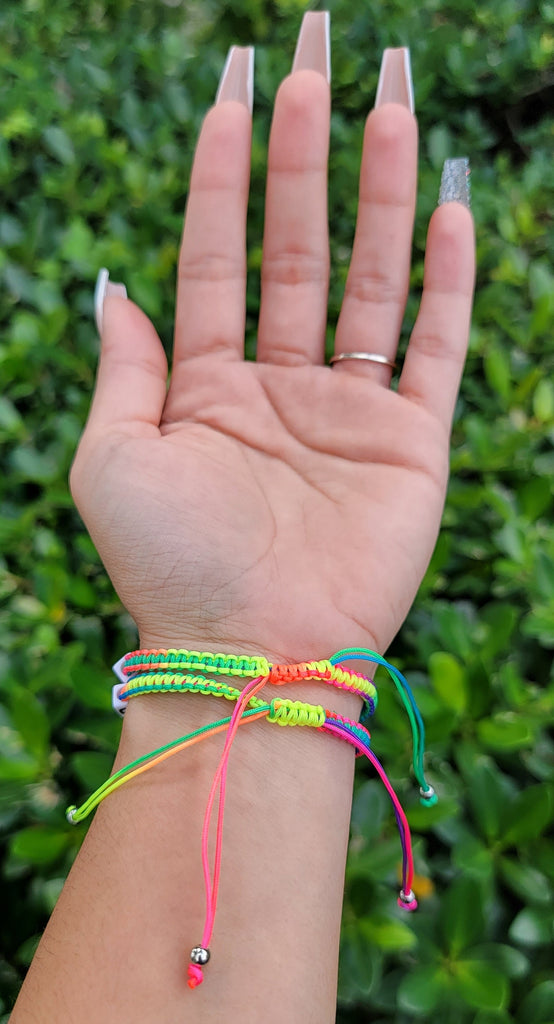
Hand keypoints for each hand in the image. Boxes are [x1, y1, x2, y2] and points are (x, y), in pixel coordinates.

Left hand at [70, 36, 474, 662]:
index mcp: (207, 384)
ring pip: (372, 276)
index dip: (220, 170)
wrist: (250, 657)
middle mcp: (281, 384)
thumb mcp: (112, 460)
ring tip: (387, 100)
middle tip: (313, 54)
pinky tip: (449, 208)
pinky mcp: (411, 443)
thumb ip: (122, 369)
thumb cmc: (169, 568)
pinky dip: (447, 279)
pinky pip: (435, 345)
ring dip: (380, 190)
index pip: (218, 251)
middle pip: (299, 243)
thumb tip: (113, 285)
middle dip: (304, 149)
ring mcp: (349, 409)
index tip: (230, 86)